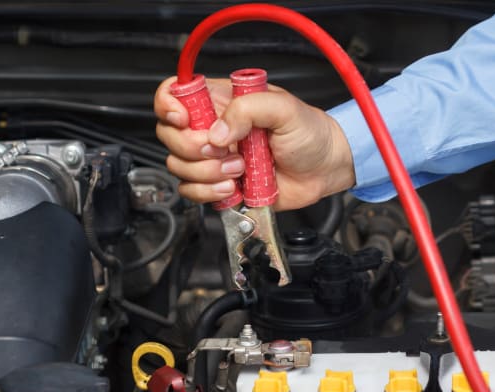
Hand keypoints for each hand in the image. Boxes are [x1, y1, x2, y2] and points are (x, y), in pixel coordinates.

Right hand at [154, 76, 354, 210]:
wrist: (326, 168)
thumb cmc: (310, 133)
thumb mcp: (284, 109)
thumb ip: (249, 110)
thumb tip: (218, 133)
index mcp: (222, 102)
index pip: (173, 94)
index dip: (168, 107)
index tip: (184, 121)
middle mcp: (212, 129)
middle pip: (170, 135)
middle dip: (194, 148)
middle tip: (227, 151)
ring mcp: (215, 158)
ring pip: (180, 167)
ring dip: (207, 173)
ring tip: (239, 170)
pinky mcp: (220, 185)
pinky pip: (194, 192)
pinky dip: (210, 193)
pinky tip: (235, 188)